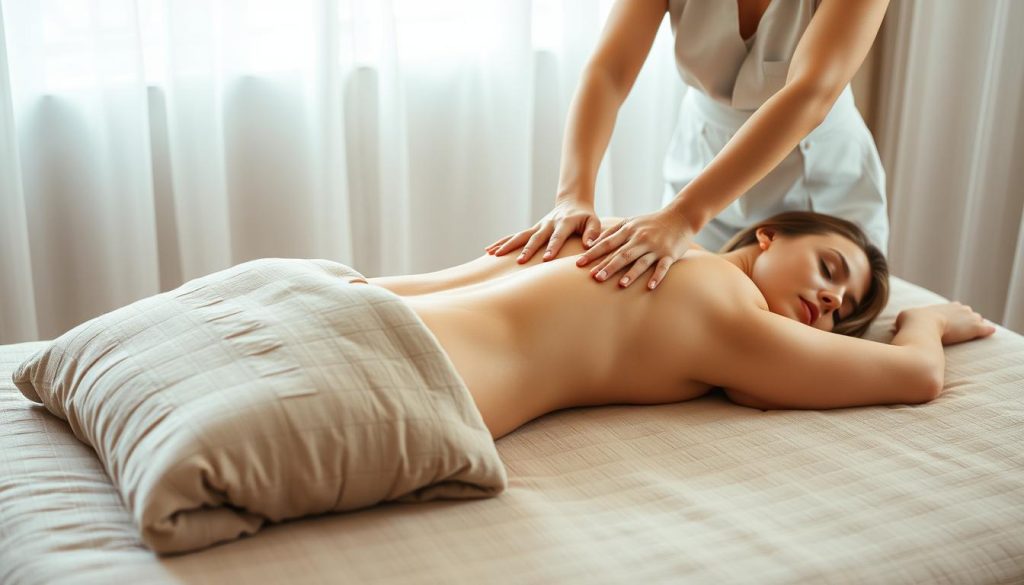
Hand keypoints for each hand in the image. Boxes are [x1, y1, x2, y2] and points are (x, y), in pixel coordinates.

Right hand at [485, 199, 601, 263]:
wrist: (572, 203)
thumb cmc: (585, 217)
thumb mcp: (594, 222)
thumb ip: (592, 233)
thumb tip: (589, 245)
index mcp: (563, 223)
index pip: (557, 237)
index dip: (552, 247)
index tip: (546, 259)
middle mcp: (548, 224)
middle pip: (535, 238)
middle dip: (528, 249)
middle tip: (520, 261)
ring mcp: (537, 227)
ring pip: (520, 236)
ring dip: (508, 245)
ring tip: (495, 255)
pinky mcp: (532, 230)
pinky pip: (515, 237)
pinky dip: (502, 242)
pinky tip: (490, 250)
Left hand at [575, 209, 694, 289]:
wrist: (680, 216)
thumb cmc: (651, 222)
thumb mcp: (630, 222)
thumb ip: (611, 232)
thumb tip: (591, 243)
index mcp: (629, 231)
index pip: (607, 244)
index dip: (593, 253)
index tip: (579, 263)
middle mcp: (640, 239)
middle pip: (622, 254)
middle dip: (607, 266)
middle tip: (594, 277)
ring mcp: (655, 247)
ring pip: (641, 261)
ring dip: (631, 273)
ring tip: (620, 284)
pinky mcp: (669, 254)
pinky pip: (663, 267)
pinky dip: (657, 276)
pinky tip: (650, 286)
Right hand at [896, 302, 996, 344]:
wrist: (922, 326)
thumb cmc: (913, 322)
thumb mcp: (906, 316)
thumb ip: (908, 317)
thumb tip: (901, 321)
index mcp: (946, 306)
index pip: (955, 309)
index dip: (954, 316)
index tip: (951, 323)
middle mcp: (960, 308)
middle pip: (968, 314)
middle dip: (967, 320)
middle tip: (962, 329)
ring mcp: (969, 318)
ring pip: (978, 320)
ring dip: (977, 326)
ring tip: (973, 333)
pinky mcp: (974, 328)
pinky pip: (986, 329)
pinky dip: (987, 330)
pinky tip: (989, 332)